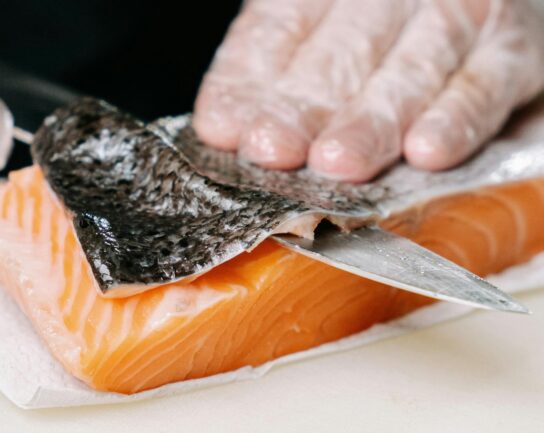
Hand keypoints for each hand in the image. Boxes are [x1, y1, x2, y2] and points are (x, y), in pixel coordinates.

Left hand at [193, 0, 543, 181]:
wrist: (474, 1)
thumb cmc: (388, 30)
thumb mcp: (321, 29)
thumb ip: (272, 64)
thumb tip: (220, 124)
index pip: (278, 29)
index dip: (249, 83)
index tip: (223, 128)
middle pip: (339, 57)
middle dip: (302, 110)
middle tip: (273, 149)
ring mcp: (454, 18)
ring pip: (406, 74)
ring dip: (369, 123)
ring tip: (336, 161)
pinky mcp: (508, 52)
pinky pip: (482, 85)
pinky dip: (456, 119)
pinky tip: (427, 152)